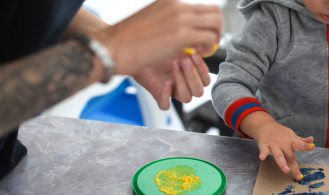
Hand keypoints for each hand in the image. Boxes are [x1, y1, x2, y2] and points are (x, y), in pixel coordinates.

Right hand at [93, 0, 221, 75]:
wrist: (111, 48)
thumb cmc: (126, 41)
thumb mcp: (152, 22)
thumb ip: (170, 22)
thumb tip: (183, 31)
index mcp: (170, 1)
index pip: (203, 7)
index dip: (207, 24)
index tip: (201, 37)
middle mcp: (177, 5)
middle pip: (215, 12)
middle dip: (217, 30)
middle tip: (207, 44)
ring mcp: (180, 17)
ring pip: (216, 23)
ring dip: (214, 38)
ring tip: (202, 50)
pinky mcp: (181, 34)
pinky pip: (210, 38)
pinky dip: (209, 48)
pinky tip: (196, 54)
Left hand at [132, 53, 210, 109]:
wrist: (139, 51)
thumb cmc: (160, 48)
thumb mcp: (178, 45)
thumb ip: (191, 47)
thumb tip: (201, 46)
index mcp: (193, 76)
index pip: (206, 80)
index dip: (202, 70)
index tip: (194, 55)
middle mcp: (185, 86)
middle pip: (198, 91)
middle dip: (192, 75)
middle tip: (184, 60)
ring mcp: (172, 92)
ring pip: (186, 98)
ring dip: (182, 82)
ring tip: (174, 64)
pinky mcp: (159, 96)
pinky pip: (166, 105)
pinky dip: (166, 95)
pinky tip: (166, 83)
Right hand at [242, 112, 314, 179]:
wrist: (265, 125)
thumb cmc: (280, 133)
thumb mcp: (291, 135)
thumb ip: (301, 140)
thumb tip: (312, 140)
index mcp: (291, 141)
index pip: (299, 144)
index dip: (305, 146)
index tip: (312, 147)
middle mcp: (283, 144)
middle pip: (289, 156)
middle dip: (294, 166)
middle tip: (298, 176)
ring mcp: (274, 145)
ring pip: (278, 155)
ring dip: (282, 163)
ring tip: (286, 170)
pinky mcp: (264, 146)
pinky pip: (264, 151)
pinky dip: (263, 154)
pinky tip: (262, 158)